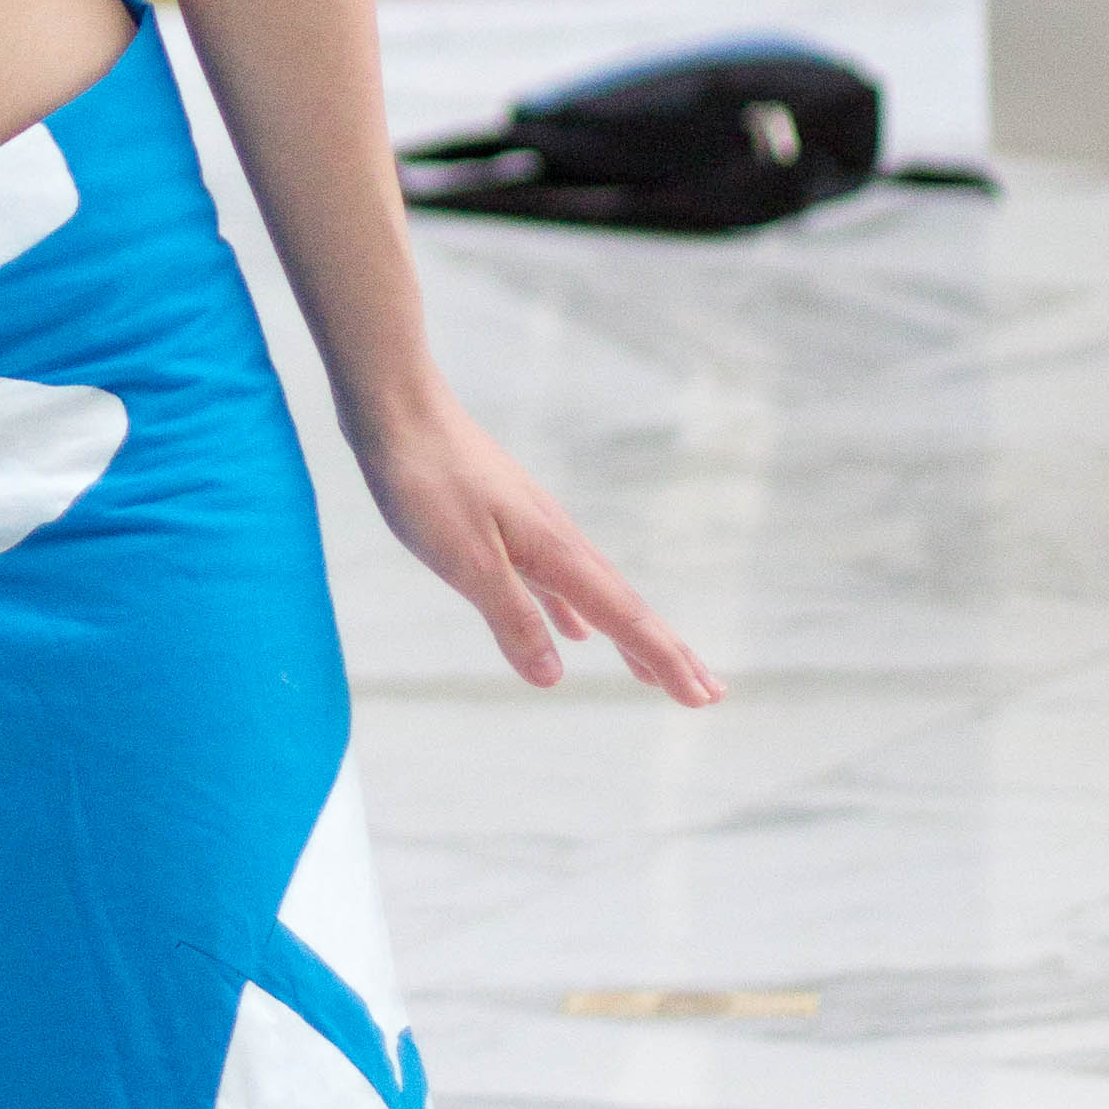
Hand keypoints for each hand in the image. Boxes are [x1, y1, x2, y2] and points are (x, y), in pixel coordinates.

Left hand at [350, 380, 719, 705]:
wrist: (399, 409)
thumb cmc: (427, 483)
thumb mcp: (465, 561)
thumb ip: (512, 617)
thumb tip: (554, 677)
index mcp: (555, 552)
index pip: (623, 618)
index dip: (663, 660)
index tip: (702, 699)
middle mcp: (558, 540)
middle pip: (624, 607)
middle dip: (665, 652)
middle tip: (708, 693)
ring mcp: (535, 528)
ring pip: (595, 594)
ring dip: (627, 634)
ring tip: (650, 671)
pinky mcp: (508, 522)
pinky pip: (558, 580)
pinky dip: (575, 612)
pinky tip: (573, 633)